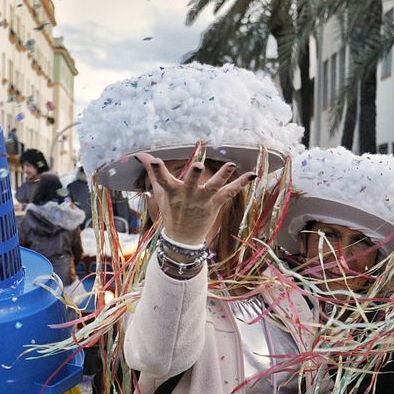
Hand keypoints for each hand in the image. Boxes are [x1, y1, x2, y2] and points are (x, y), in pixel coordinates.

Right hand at [139, 146, 255, 245]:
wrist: (182, 239)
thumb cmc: (171, 212)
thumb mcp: (160, 193)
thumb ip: (153, 172)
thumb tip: (141, 154)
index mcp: (172, 192)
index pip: (162, 180)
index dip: (157, 170)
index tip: (154, 160)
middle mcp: (188, 196)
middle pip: (190, 184)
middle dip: (193, 175)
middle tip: (198, 166)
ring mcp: (202, 201)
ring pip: (213, 187)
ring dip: (223, 175)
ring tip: (231, 164)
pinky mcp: (215, 205)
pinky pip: (229, 193)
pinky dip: (241, 184)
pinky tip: (252, 174)